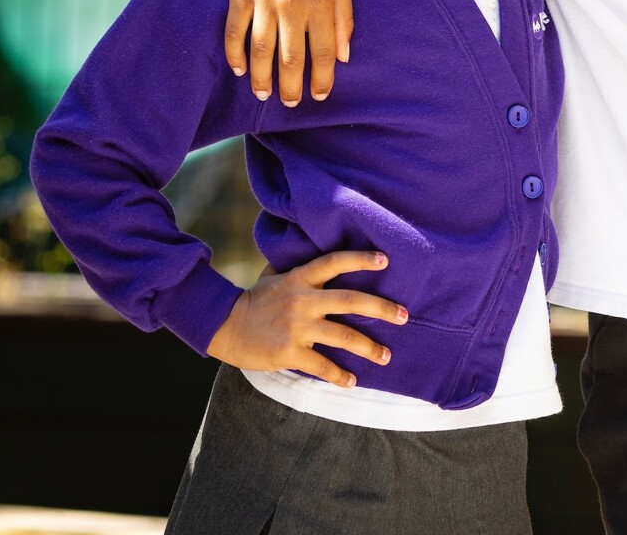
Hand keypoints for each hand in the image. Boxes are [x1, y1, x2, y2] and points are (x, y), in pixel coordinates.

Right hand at [206, 250, 407, 387]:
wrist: (222, 326)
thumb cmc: (254, 300)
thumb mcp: (274, 276)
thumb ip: (297, 268)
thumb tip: (308, 246)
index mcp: (300, 278)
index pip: (335, 262)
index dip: (361, 260)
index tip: (386, 261)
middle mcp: (302, 299)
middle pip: (351, 300)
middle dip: (382, 308)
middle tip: (404, 316)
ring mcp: (296, 326)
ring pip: (343, 336)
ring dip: (369, 348)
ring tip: (386, 356)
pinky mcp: (288, 351)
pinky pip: (321, 365)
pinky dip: (339, 375)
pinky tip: (352, 381)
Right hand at [226, 0, 352, 104]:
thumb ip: (344, 18)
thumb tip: (343, 56)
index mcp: (321, 3)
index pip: (322, 53)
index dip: (321, 78)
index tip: (319, 96)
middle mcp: (292, 4)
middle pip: (290, 57)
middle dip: (291, 86)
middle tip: (291, 103)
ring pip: (261, 49)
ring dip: (261, 77)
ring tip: (263, 93)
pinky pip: (234, 31)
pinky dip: (235, 53)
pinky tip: (240, 68)